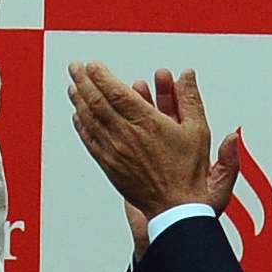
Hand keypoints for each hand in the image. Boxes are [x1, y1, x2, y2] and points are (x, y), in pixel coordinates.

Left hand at [65, 61, 219, 235]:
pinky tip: (77, 117)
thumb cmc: (188, 172)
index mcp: (147, 123)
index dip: (101, 75)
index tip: (93, 64)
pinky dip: (81, 126)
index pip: (115, 92)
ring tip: (72, 87)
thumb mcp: (198, 130)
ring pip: (89, 120)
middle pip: (96, 102)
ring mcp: (115, 151)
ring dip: (79, 101)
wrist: (175, 207)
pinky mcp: (109, 166)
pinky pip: (89, 141)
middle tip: (75, 67)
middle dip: (83, 81)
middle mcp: (126, 135)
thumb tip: (187, 75)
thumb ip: (190, 99)